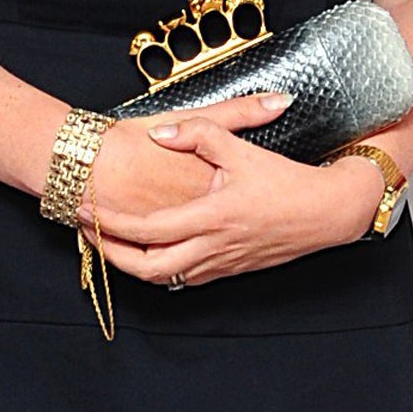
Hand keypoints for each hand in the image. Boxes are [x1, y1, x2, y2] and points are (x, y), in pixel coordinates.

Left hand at [93, 110, 386, 286]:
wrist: (327, 213)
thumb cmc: (287, 180)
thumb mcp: (242, 148)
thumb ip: (198, 132)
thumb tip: (160, 132)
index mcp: (212, 217)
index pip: (146, 229)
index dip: (109, 222)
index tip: (85, 208)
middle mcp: (212, 247)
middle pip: (145, 267)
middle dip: (110, 253)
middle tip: (88, 233)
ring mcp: (220, 263)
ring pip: (163, 278)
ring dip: (132, 263)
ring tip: (110, 241)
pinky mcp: (230, 269)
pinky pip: (185, 278)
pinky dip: (160, 269)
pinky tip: (149, 251)